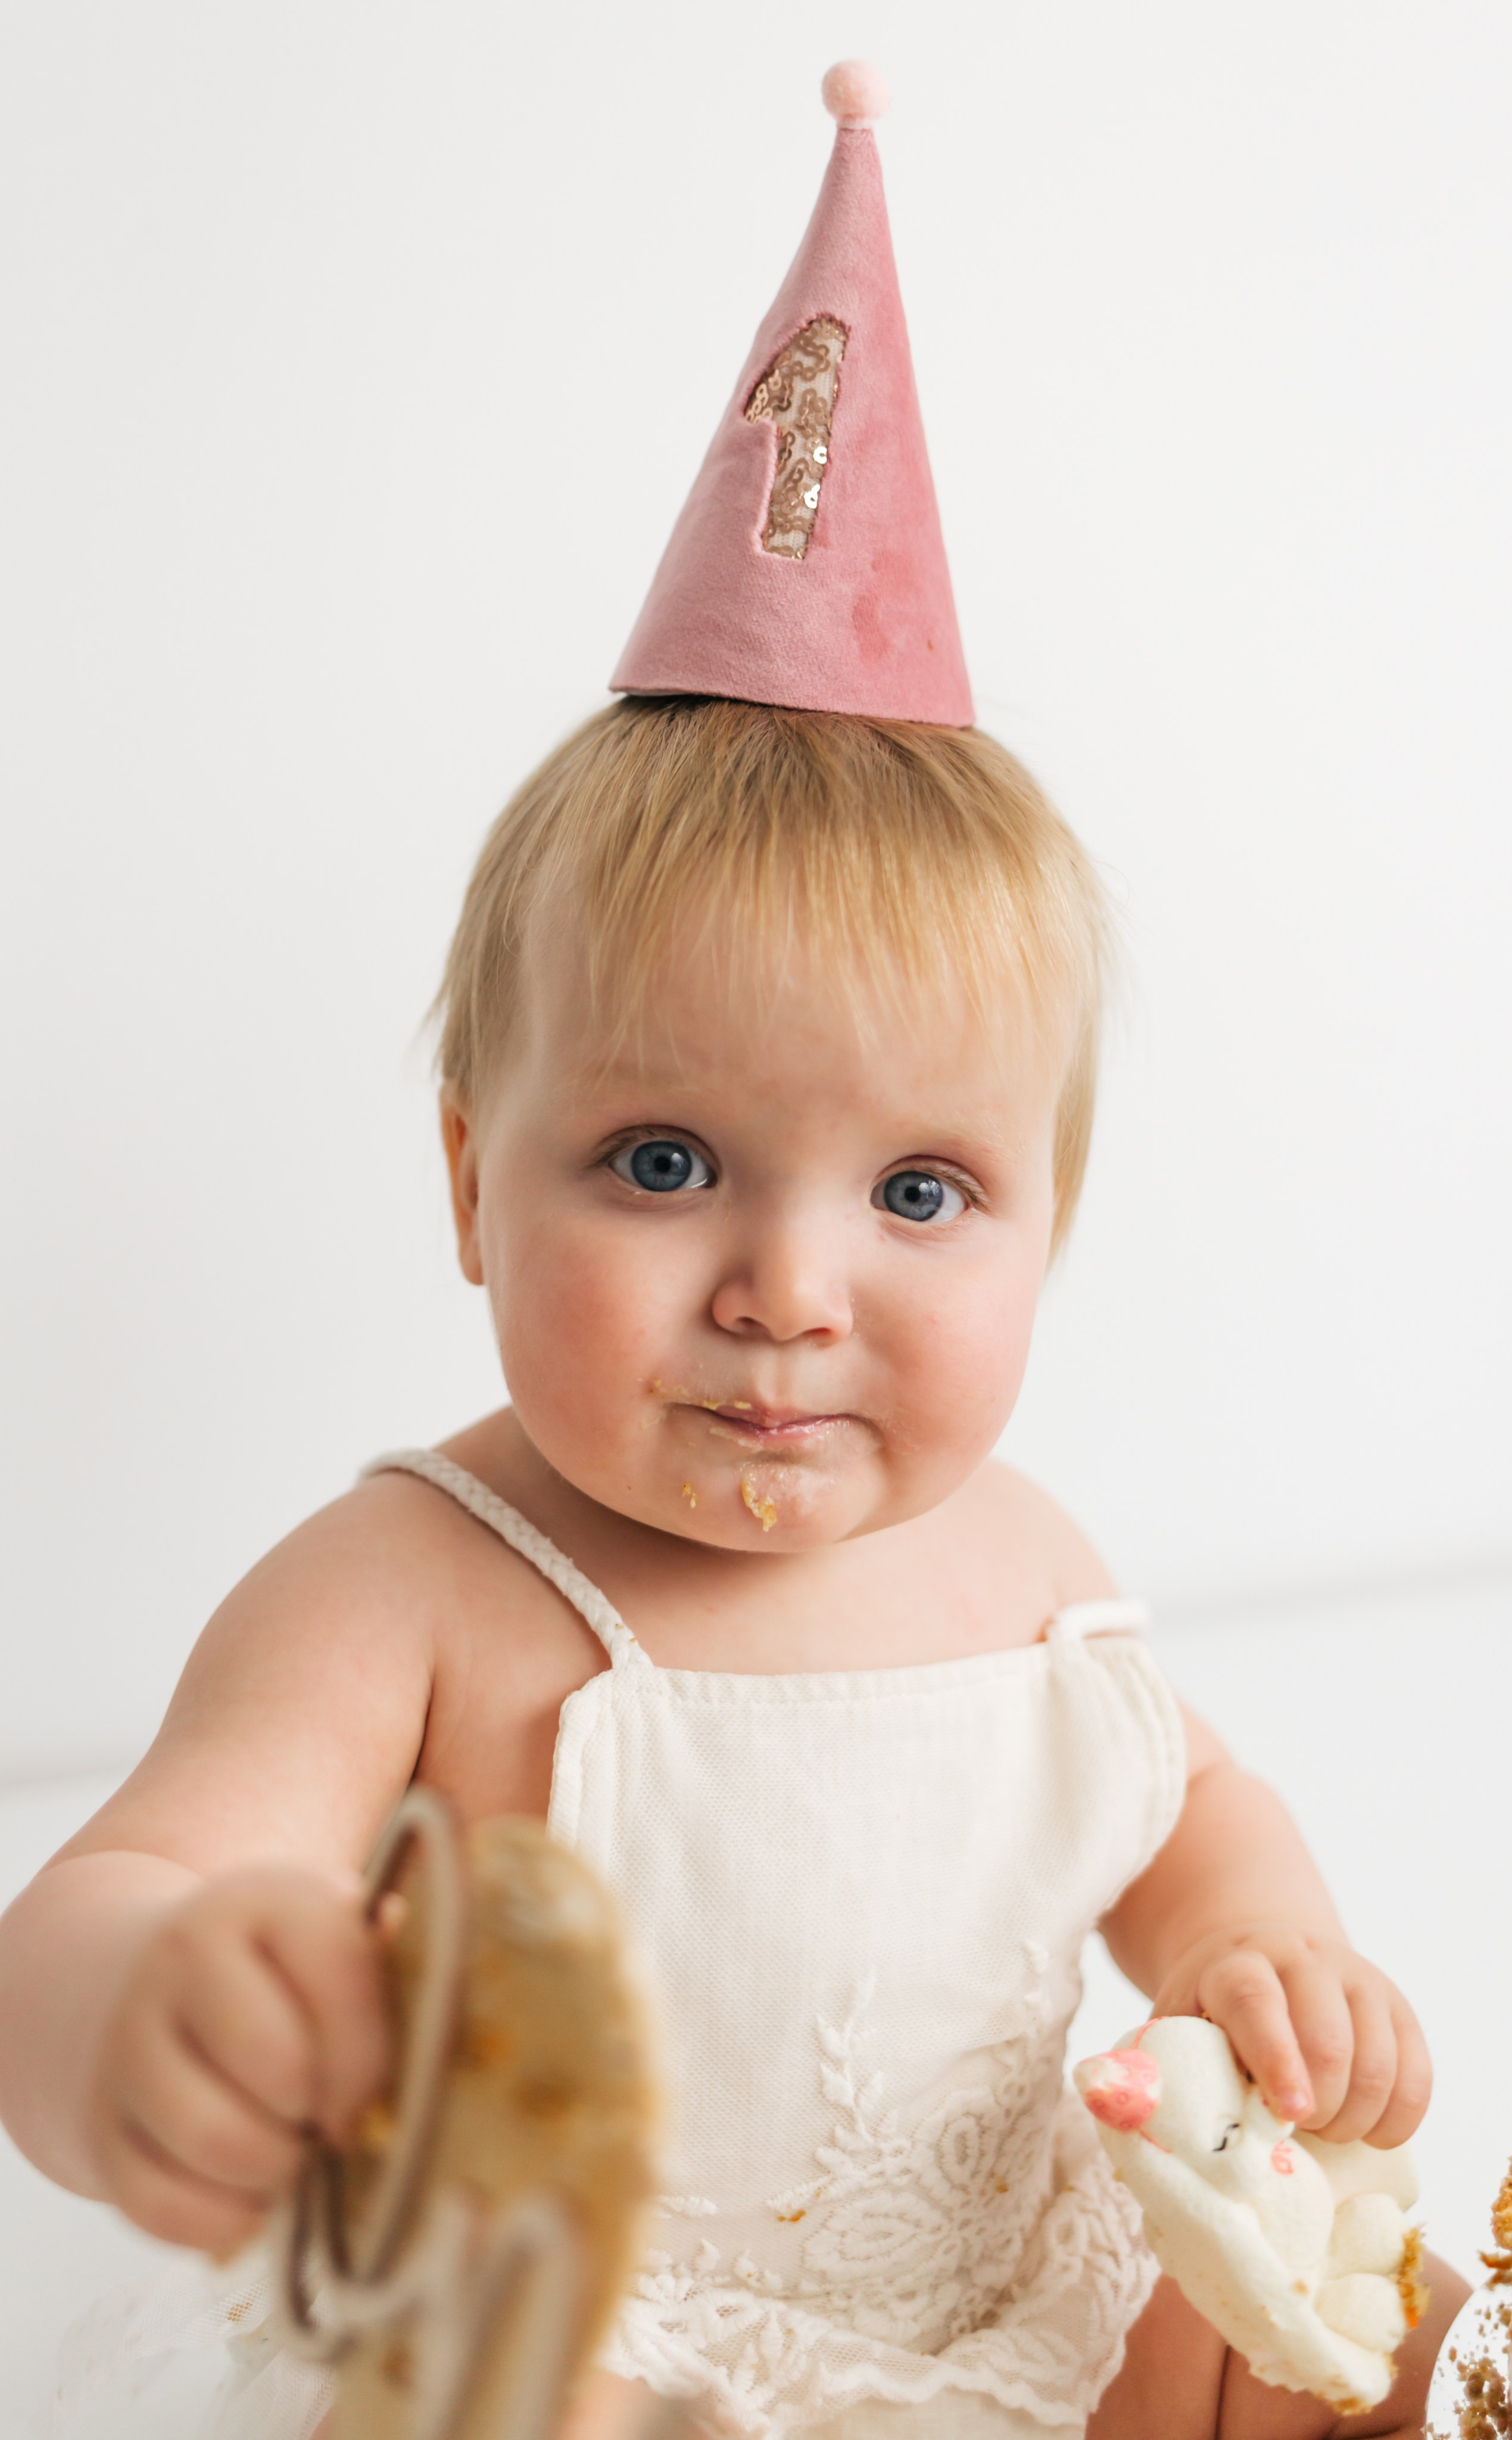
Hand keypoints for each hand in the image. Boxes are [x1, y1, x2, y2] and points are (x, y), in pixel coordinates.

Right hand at [87, 1865, 389, 2252]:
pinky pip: (161, 2204)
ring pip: (214, 2139)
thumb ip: (393, 1957)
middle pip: (277, 2063)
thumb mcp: (335, 1937)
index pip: (338, 1972)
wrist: (149, 1984)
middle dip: (322, 2116)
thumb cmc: (282, 1975)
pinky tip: (248, 2198)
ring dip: (274, 2174)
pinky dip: (221, 2222)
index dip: (370, 2051)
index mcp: (265, 1899)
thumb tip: (448, 1981)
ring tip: (294, 2161)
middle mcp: (183, 1954)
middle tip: (333, 2128)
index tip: (376, 2088)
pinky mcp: (99, 2124)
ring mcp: (129, 2039)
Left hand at [1151, 1921, 1430, 2147]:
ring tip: (1328, 2132)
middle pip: (1329, 2039)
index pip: (1258, 2004)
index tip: (1288, 2111)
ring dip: (1358, 2117)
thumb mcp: (1175, 2026)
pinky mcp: (1396, 2005)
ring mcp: (1356, 1978)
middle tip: (1299, 2131)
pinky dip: (1400, 2116)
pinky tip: (1372, 2132)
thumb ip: (1157, 2068)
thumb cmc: (1212, 2015)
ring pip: (1379, 2060)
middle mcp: (1302, 1960)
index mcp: (1237, 1965)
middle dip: (1320, 2106)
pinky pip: (1417, 2071)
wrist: (1263, 1959)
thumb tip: (1137, 2118)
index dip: (1274, 2059)